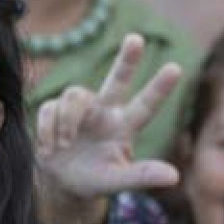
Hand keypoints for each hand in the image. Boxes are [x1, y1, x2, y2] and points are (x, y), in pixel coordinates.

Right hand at [35, 34, 180, 223]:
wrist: (60, 184)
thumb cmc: (94, 180)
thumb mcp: (117, 181)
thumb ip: (142, 176)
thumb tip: (174, 177)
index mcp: (124, 126)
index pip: (145, 106)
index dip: (159, 88)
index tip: (176, 69)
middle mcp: (105, 111)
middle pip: (117, 80)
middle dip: (126, 60)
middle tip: (137, 39)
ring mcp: (80, 109)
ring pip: (75, 96)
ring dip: (67, 121)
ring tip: (63, 146)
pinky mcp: (54, 110)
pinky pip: (50, 109)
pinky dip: (48, 130)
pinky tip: (49, 148)